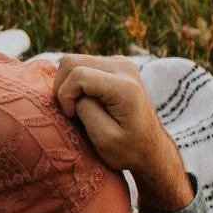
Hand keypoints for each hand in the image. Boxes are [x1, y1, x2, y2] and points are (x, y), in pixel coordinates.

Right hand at [52, 54, 192, 209]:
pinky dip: (76, 83)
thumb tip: (72, 90)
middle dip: (62, 87)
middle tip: (69, 111)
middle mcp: (124, 67)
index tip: (70, 117)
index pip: (78, 75)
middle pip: (72, 62)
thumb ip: (85, 110)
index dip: (65, 96)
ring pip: (74, 62)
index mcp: (124, 86)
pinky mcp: (115, 65)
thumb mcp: (104, 138)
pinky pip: (83, 65)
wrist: (150, 149)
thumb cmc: (128, 150)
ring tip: (77, 108)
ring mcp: (120, 63)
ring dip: (68, 85)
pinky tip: (85, 101)